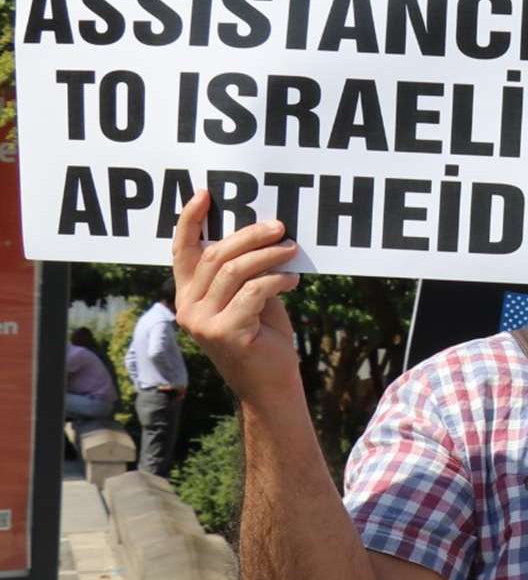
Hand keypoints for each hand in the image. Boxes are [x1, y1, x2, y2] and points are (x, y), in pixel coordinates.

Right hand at [172, 190, 302, 404]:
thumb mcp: (249, 297)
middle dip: (250, 236)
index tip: (205, 194)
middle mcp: (187, 307)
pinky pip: (254, 291)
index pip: (181, 251)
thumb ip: (244, 271)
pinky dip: (277, 280)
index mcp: (189, 295)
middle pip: (215, 255)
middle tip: (280, 228)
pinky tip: (293, 280)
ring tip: (292, 251)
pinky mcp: (225, 332)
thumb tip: (262, 230)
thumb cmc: (263, 336)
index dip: (190, 220)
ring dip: (269, 255)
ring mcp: (203, 322)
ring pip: (235, 270)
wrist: (270, 385)